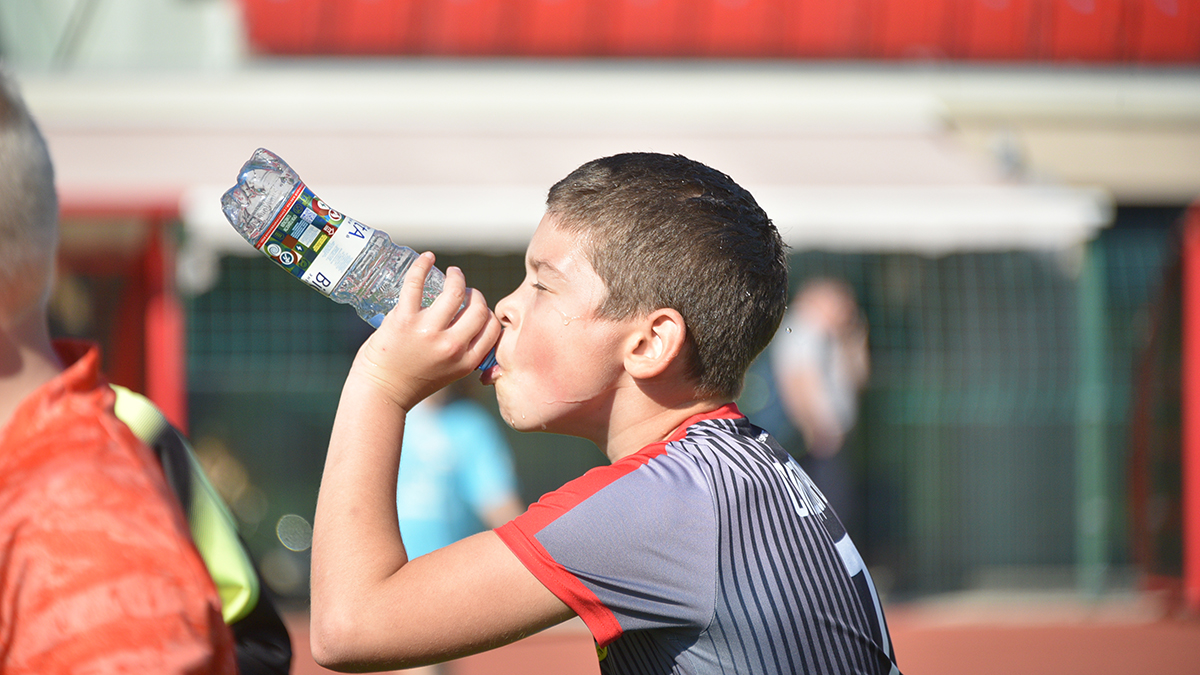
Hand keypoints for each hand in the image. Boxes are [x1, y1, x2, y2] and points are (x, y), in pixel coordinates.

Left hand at [351, 252, 500, 410]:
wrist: (380, 392)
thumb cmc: (412, 383)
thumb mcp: (449, 374)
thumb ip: (463, 355)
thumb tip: (475, 332)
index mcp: (466, 361)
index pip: (493, 328)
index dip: (489, 314)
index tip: (478, 309)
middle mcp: (451, 346)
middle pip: (478, 308)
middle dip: (475, 294)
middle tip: (466, 290)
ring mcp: (428, 332)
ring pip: (455, 292)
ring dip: (456, 277)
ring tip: (452, 273)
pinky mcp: (404, 319)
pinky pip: (417, 283)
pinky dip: (423, 265)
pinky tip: (427, 257)